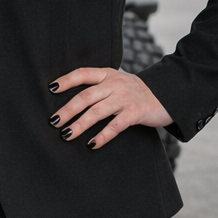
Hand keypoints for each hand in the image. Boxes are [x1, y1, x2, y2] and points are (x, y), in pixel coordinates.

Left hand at [49, 67, 171, 149]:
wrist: (166, 95)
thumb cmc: (135, 92)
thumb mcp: (117, 83)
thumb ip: (99, 88)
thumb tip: (72, 103)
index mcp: (108, 74)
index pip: (83, 74)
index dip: (67, 80)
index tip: (51, 89)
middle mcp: (115, 84)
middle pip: (86, 96)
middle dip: (68, 109)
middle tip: (54, 121)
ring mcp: (125, 98)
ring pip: (97, 112)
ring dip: (80, 124)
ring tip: (67, 134)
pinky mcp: (135, 112)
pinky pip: (115, 126)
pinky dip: (102, 136)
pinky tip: (92, 144)